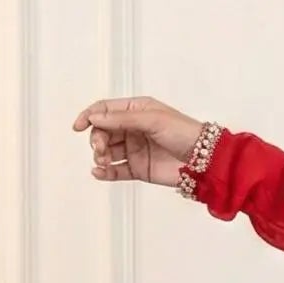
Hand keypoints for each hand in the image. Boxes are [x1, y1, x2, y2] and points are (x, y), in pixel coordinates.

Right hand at [72, 96, 203, 189]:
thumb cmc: (184, 132)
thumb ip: (121, 120)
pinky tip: (98, 173)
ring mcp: (135, 149)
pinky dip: (105, 172)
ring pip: (107, 151)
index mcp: (136, 111)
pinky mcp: (138, 169)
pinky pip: (116, 170)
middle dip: (96, 139)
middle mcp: (133, 129)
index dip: (89, 116)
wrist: (205, 160)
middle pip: (103, 131)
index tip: (78, 126)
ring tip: (102, 161)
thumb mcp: (152, 120)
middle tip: (99, 148)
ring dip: (99, 156)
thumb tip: (94, 117)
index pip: (105, 110)